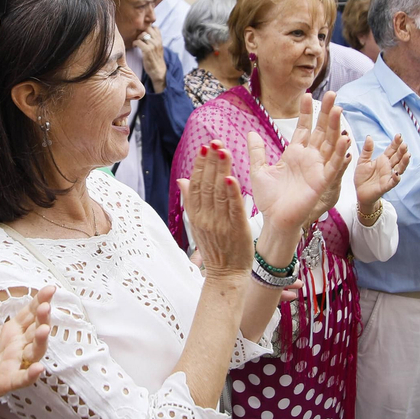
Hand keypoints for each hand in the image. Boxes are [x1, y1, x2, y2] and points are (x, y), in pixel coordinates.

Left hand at [0, 282, 54, 418]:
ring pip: (35, 351)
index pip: (29, 313)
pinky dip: (31, 374)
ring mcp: (16, 363)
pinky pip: (23, 378)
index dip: (40, 301)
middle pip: (36, 330)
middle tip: (45, 307)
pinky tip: (38, 368)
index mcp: (12, 330)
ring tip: (44, 330)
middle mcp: (18, 345)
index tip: (50, 289)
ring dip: (41, 341)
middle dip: (43, 318)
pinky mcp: (9, 380)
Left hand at [135, 26, 166, 89]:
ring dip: (137, 38)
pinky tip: (135, 46)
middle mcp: (157, 41)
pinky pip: (138, 42)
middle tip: (139, 38)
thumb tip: (147, 34)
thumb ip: (155, 40)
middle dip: (142, 32)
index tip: (144, 34)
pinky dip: (135, 43)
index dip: (148, 29)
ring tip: (137, 43)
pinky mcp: (147, 50)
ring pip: (142, 34)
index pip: (155, 27)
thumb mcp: (158, 48)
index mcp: (160, 40)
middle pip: (148, 28)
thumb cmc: (156, 59)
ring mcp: (153, 45)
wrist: (158, 70)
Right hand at [178, 142, 252, 280]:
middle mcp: (206, 218)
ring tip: (224, 151)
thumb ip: (191, 201)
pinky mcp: (237, 229)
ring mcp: (221, 224)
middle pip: (207, 185)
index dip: (200, 165)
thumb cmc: (214, 249)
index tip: (204, 148)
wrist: (225, 276)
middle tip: (214, 142)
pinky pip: (233, 209)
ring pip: (219, 193)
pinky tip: (232, 178)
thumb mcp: (197, 224)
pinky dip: (232, 194)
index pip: (196, 185)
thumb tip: (182, 179)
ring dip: (221, 171)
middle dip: (211, 162)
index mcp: (197, 215)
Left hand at [247, 92, 350, 234]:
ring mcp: (317, 169)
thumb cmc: (269, 199)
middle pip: (321, 131)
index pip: (304, 128)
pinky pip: (334, 165)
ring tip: (338, 108)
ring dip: (335, 127)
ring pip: (330, 143)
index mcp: (295, 154)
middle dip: (326, 113)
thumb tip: (251, 133)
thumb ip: (257, 152)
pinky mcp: (322, 182)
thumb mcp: (259, 170)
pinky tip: (344, 138)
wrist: (274, 220)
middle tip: (332, 94)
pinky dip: (340, 152)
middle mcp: (309, 158)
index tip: (308, 95)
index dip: (307, 112)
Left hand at [354, 133, 408, 213]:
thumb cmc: (362, 177)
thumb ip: (367, 150)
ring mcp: (388, 176)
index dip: (396, 143)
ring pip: (399, 168)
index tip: (399, 135)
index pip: (392, 150)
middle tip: (404, 144)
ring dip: (404, 162)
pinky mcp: (386, 186)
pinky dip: (396, 178)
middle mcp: (388, 167)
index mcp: (383, 160)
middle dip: (402, 151)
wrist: (360, 192)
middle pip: (398, 157)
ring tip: (407, 155)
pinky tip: (397, 173)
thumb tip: (369, 136)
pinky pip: (392, 182)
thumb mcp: (362, 161)